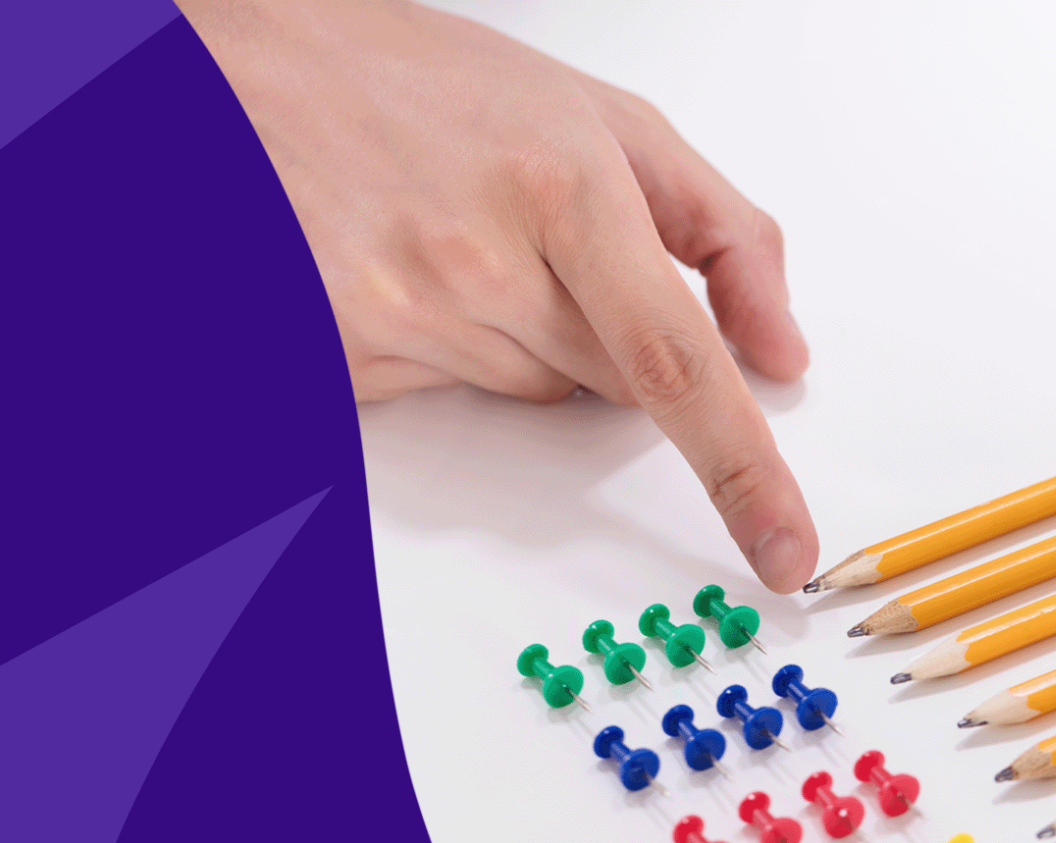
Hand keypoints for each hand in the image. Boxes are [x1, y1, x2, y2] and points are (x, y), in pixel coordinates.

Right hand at [178, 0, 816, 591]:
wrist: (248, 63)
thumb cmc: (425, 80)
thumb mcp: (602, 116)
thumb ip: (722, 232)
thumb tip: (779, 350)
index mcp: (561, 185)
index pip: (677, 364)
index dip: (742, 469)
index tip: (783, 543)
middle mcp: (476, 260)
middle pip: (612, 383)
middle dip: (606, 325)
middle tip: (543, 236)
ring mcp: (398, 314)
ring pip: (535, 392)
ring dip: (526, 332)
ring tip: (463, 231)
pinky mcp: (342, 356)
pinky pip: (451, 396)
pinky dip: (453, 346)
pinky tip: (411, 266)